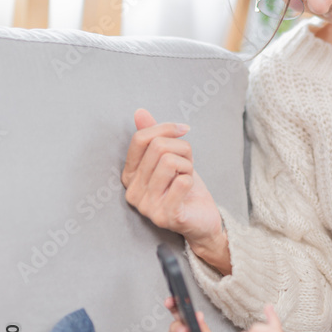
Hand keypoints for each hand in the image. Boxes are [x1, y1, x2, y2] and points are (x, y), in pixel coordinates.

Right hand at [122, 108, 230, 273]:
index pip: (140, 139)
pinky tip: (189, 191)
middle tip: (187, 165)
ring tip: (186, 178)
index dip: (165, 128)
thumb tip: (140, 112)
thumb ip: (154, 136)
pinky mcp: (165, 216)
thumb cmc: (185, 188)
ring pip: (170, 162)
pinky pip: (182, 182)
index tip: (184, 129)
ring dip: (187, 166)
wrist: (202, 219)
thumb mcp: (171, 156)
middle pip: (158, 148)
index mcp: (129, 175)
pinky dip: (191, 180)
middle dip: (182, 150)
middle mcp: (133, 192)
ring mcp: (147, 206)